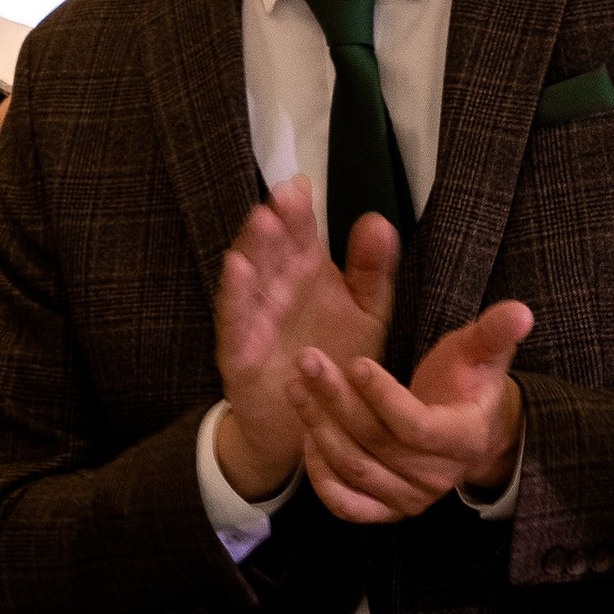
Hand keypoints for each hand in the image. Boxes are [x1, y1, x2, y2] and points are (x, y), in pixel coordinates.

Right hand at [212, 179, 399, 502]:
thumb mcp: (366, 314)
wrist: (311, 426)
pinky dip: (234, 296)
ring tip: (263, 220)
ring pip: (251, 279)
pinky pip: (234, 323)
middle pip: (273, 251)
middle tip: (285, 196)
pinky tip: (237, 268)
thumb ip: (373, 271)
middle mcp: (277, 292)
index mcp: (306, 276)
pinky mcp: (239, 354)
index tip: (303, 186)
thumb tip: (379, 221)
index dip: (299, 212)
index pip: (300, 236)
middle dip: (277, 222)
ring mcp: (254, 321)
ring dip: (254, 249)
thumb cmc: (336, 361)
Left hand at [291, 299, 534, 526]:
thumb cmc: (470, 384)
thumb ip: (497, 332)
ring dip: (320, 426)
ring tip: (297, 385)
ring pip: (355, 468)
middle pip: (376, 443)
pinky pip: (346, 503)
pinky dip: (320, 476)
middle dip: (336, 400)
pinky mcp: (386, 511)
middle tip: (308, 361)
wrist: (469, 432)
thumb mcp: (484, 353)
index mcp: (463, 439)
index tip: (356, 361)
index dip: (384, 398)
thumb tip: (521, 312)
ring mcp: (410, 499)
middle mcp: (436, 477)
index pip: (417, 427)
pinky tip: (307, 435)